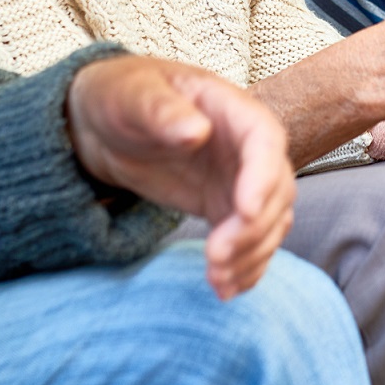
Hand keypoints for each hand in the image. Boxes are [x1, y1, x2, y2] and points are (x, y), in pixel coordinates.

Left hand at [66, 55, 295, 299]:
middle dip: (254, 229)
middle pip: (277, 190)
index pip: (265, 142)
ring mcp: (240, 179)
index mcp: (233, 109)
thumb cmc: (122, 95)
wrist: (107, 121)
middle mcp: (247, 147)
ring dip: (252, 255)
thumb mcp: (133, 96)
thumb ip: (163, 111)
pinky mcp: (225, 207)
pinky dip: (245, 268)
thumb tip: (196, 133)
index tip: (244, 211)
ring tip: (216, 281)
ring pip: (271, 222)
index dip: (263, 178)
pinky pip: (250, 240)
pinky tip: (223, 290)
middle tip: (217, 257)